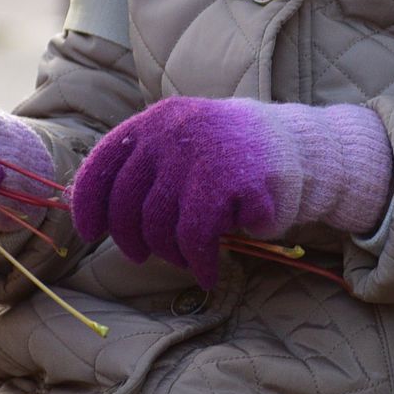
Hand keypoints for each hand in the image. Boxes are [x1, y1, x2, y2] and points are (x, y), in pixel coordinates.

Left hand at [69, 97, 390, 288]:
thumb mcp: (186, 143)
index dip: (89, 203)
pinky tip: (209, 272)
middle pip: (130, 206)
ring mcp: (201, 156)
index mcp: (157, 120)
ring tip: (189, 259)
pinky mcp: (230, 183)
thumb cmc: (235, 156)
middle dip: (134, 240)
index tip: (91, 232)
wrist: (303, 150)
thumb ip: (148, 165)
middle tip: (146, 256)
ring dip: (171, 255)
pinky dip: (200, 263)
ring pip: (161, 227)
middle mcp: (174, 133)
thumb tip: (96, 213)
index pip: (104, 164)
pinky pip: (198, 239)